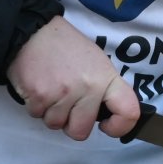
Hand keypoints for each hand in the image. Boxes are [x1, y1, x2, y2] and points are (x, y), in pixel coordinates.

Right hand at [6, 16, 137, 140]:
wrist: (34, 32)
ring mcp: (63, 93)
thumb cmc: (66, 47)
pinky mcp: (39, 96)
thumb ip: (103, 89)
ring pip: (55, 125)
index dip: (119, 127)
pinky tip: (38, 86)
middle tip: (65, 104)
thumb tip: (105, 115)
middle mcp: (88, 87)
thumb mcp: (96, 62)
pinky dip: (35, 106)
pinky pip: (36, 115)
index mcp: (106, 78)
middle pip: (80, 132)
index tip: (105, 125)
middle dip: (70, 123)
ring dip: (50, 112)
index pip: (128, 111)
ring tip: (50, 89)